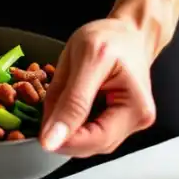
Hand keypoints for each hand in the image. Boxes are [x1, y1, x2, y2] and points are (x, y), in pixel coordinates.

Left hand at [39, 18, 156, 156]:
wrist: (127, 33)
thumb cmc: (110, 38)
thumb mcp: (84, 60)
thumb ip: (68, 101)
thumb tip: (51, 139)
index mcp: (135, 105)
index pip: (97, 140)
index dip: (64, 141)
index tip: (40, 132)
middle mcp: (137, 119)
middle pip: (94, 145)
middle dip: (65, 135)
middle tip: (47, 111)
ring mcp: (130, 123)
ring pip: (91, 143)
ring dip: (69, 131)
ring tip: (62, 101)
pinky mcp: (119, 123)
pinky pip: (92, 133)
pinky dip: (75, 125)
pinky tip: (70, 106)